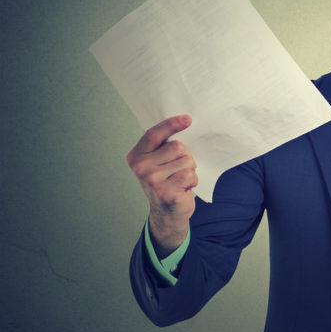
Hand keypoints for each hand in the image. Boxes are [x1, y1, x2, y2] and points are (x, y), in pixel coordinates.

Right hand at [126, 115, 196, 257]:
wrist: (167, 213)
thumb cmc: (167, 182)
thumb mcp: (159, 161)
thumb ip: (164, 145)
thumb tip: (185, 123)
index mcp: (137, 156)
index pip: (154, 134)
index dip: (172, 124)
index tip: (188, 119)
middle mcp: (141, 167)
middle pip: (177, 147)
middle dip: (185, 156)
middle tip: (178, 169)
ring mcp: (152, 180)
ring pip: (186, 161)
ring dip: (190, 170)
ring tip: (180, 180)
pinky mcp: (165, 192)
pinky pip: (190, 175)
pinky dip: (192, 181)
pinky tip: (183, 188)